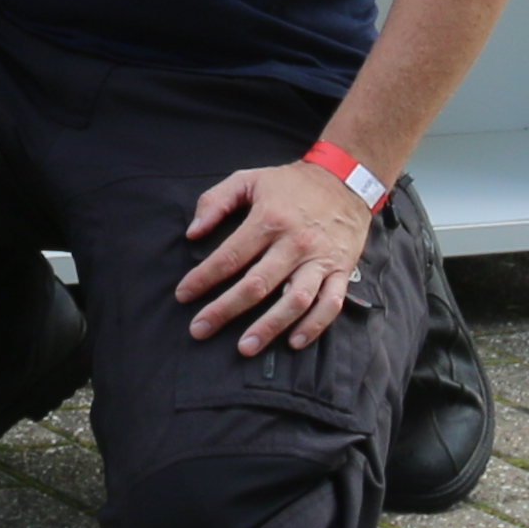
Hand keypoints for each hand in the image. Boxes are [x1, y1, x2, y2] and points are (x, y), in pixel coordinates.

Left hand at [179, 157, 373, 356]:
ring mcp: (320, 260)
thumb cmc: (290, 183)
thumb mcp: (248, 179)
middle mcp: (294, 243)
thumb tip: (192, 232)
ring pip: (294, 300)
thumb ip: (215, 201)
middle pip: (257, 284)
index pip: (230, 256)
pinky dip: (314, 326)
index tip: (184, 295)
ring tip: (245, 347)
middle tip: (200, 329)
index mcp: (268, 220)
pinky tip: (294, 342)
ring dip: (270, 326)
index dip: (203, 278)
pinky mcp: (341, 271)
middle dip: (225, 310)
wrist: (344, 179)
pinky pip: (330, 304)